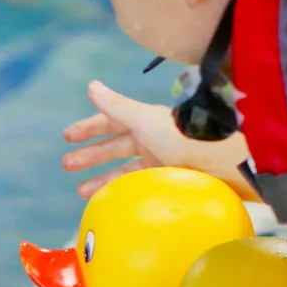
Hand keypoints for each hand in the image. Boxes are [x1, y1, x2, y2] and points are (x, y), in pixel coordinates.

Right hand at [62, 79, 249, 197]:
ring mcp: (160, 163)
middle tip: (67, 165)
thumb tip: (91, 86)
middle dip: (91, 156)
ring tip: (81, 192)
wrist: (220, 164)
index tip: (68, 137)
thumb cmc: (182, 137)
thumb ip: (116, 105)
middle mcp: (153, 141)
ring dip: (101, 179)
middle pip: (115, 147)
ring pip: (124, 171)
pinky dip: (120, 193)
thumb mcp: (144, 119)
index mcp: (147, 122)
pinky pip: (137, 188)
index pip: (112, 122)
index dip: (89, 128)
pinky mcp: (167, 183)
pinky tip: (108, 201)